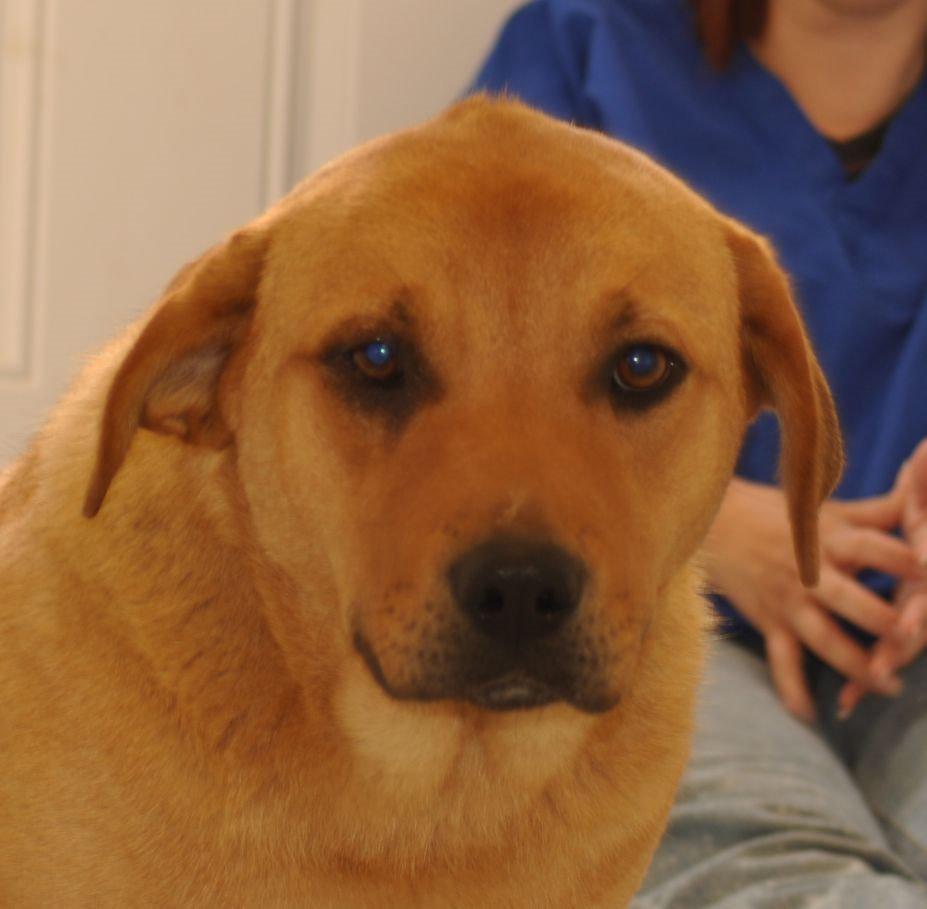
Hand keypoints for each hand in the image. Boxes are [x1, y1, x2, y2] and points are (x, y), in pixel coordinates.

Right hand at [703, 477, 923, 721]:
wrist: (715, 525)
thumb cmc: (778, 515)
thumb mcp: (825, 510)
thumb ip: (878, 511)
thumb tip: (921, 496)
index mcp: (827, 539)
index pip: (871, 548)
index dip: (903, 560)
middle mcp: (808, 572)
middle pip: (848, 599)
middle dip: (881, 620)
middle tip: (911, 638)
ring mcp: (787, 602)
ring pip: (822, 637)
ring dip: (854, 664)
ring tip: (888, 686)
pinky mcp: (769, 622)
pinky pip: (781, 662)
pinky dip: (793, 691)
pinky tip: (811, 715)